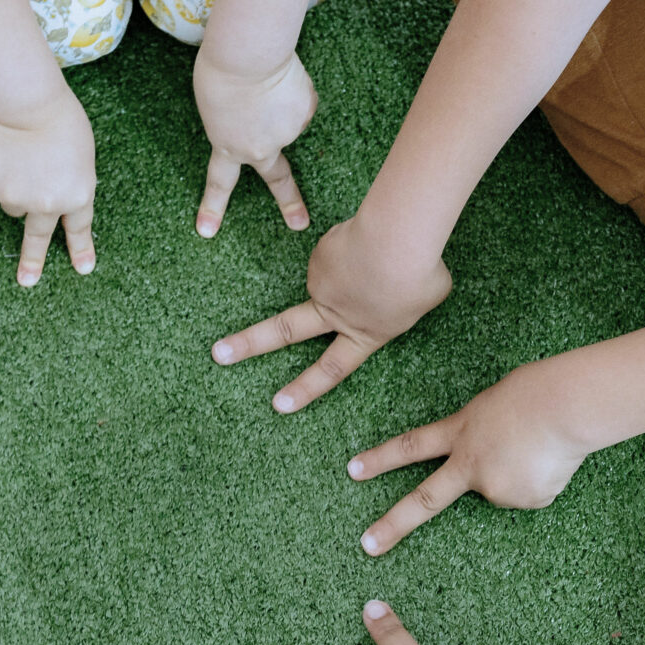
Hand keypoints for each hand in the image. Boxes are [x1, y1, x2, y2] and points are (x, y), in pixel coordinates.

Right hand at [0, 92, 95, 285]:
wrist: (25, 103)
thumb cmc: (59, 117)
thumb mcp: (81, 153)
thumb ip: (71, 179)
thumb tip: (54, 194)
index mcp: (78, 195)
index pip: (79, 228)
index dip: (81, 249)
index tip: (83, 269)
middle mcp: (48, 205)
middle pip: (38, 237)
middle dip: (33, 261)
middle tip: (27, 281)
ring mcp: (17, 199)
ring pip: (12, 203)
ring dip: (14, 187)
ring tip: (20, 156)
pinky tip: (1, 154)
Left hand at [193, 50, 315, 237]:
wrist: (248, 56)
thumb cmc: (220, 72)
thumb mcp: (214, 104)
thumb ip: (235, 121)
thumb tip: (265, 121)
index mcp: (228, 146)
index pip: (220, 182)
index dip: (213, 207)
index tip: (207, 231)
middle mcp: (260, 148)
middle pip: (278, 179)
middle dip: (290, 203)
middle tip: (299, 223)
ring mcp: (287, 132)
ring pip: (287, 118)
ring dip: (279, 101)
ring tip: (265, 80)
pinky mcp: (305, 112)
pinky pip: (301, 100)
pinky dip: (293, 88)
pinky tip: (283, 77)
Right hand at [211, 212, 451, 412]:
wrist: (397, 240)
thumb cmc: (421, 272)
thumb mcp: (426, 298)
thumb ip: (403, 301)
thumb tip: (385, 286)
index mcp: (365, 334)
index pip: (332, 370)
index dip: (305, 388)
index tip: (278, 405)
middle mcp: (335, 313)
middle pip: (283, 332)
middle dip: (248, 344)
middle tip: (218, 353)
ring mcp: (322, 283)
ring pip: (337, 273)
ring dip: (358, 263)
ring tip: (389, 253)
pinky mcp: (319, 254)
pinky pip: (341, 248)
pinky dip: (358, 243)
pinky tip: (375, 238)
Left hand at [347, 362, 590, 553]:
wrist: (565, 406)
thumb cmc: (537, 392)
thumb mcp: (494, 405)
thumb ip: (482, 434)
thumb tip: (493, 460)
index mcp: (460, 432)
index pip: (411, 447)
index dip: (381, 459)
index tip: (352, 470)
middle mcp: (470, 465)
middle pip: (426, 500)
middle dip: (394, 524)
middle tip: (368, 547)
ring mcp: (494, 487)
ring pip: (504, 490)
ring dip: (523, 473)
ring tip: (542, 446)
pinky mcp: (523, 501)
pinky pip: (532, 494)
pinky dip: (543, 480)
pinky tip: (553, 460)